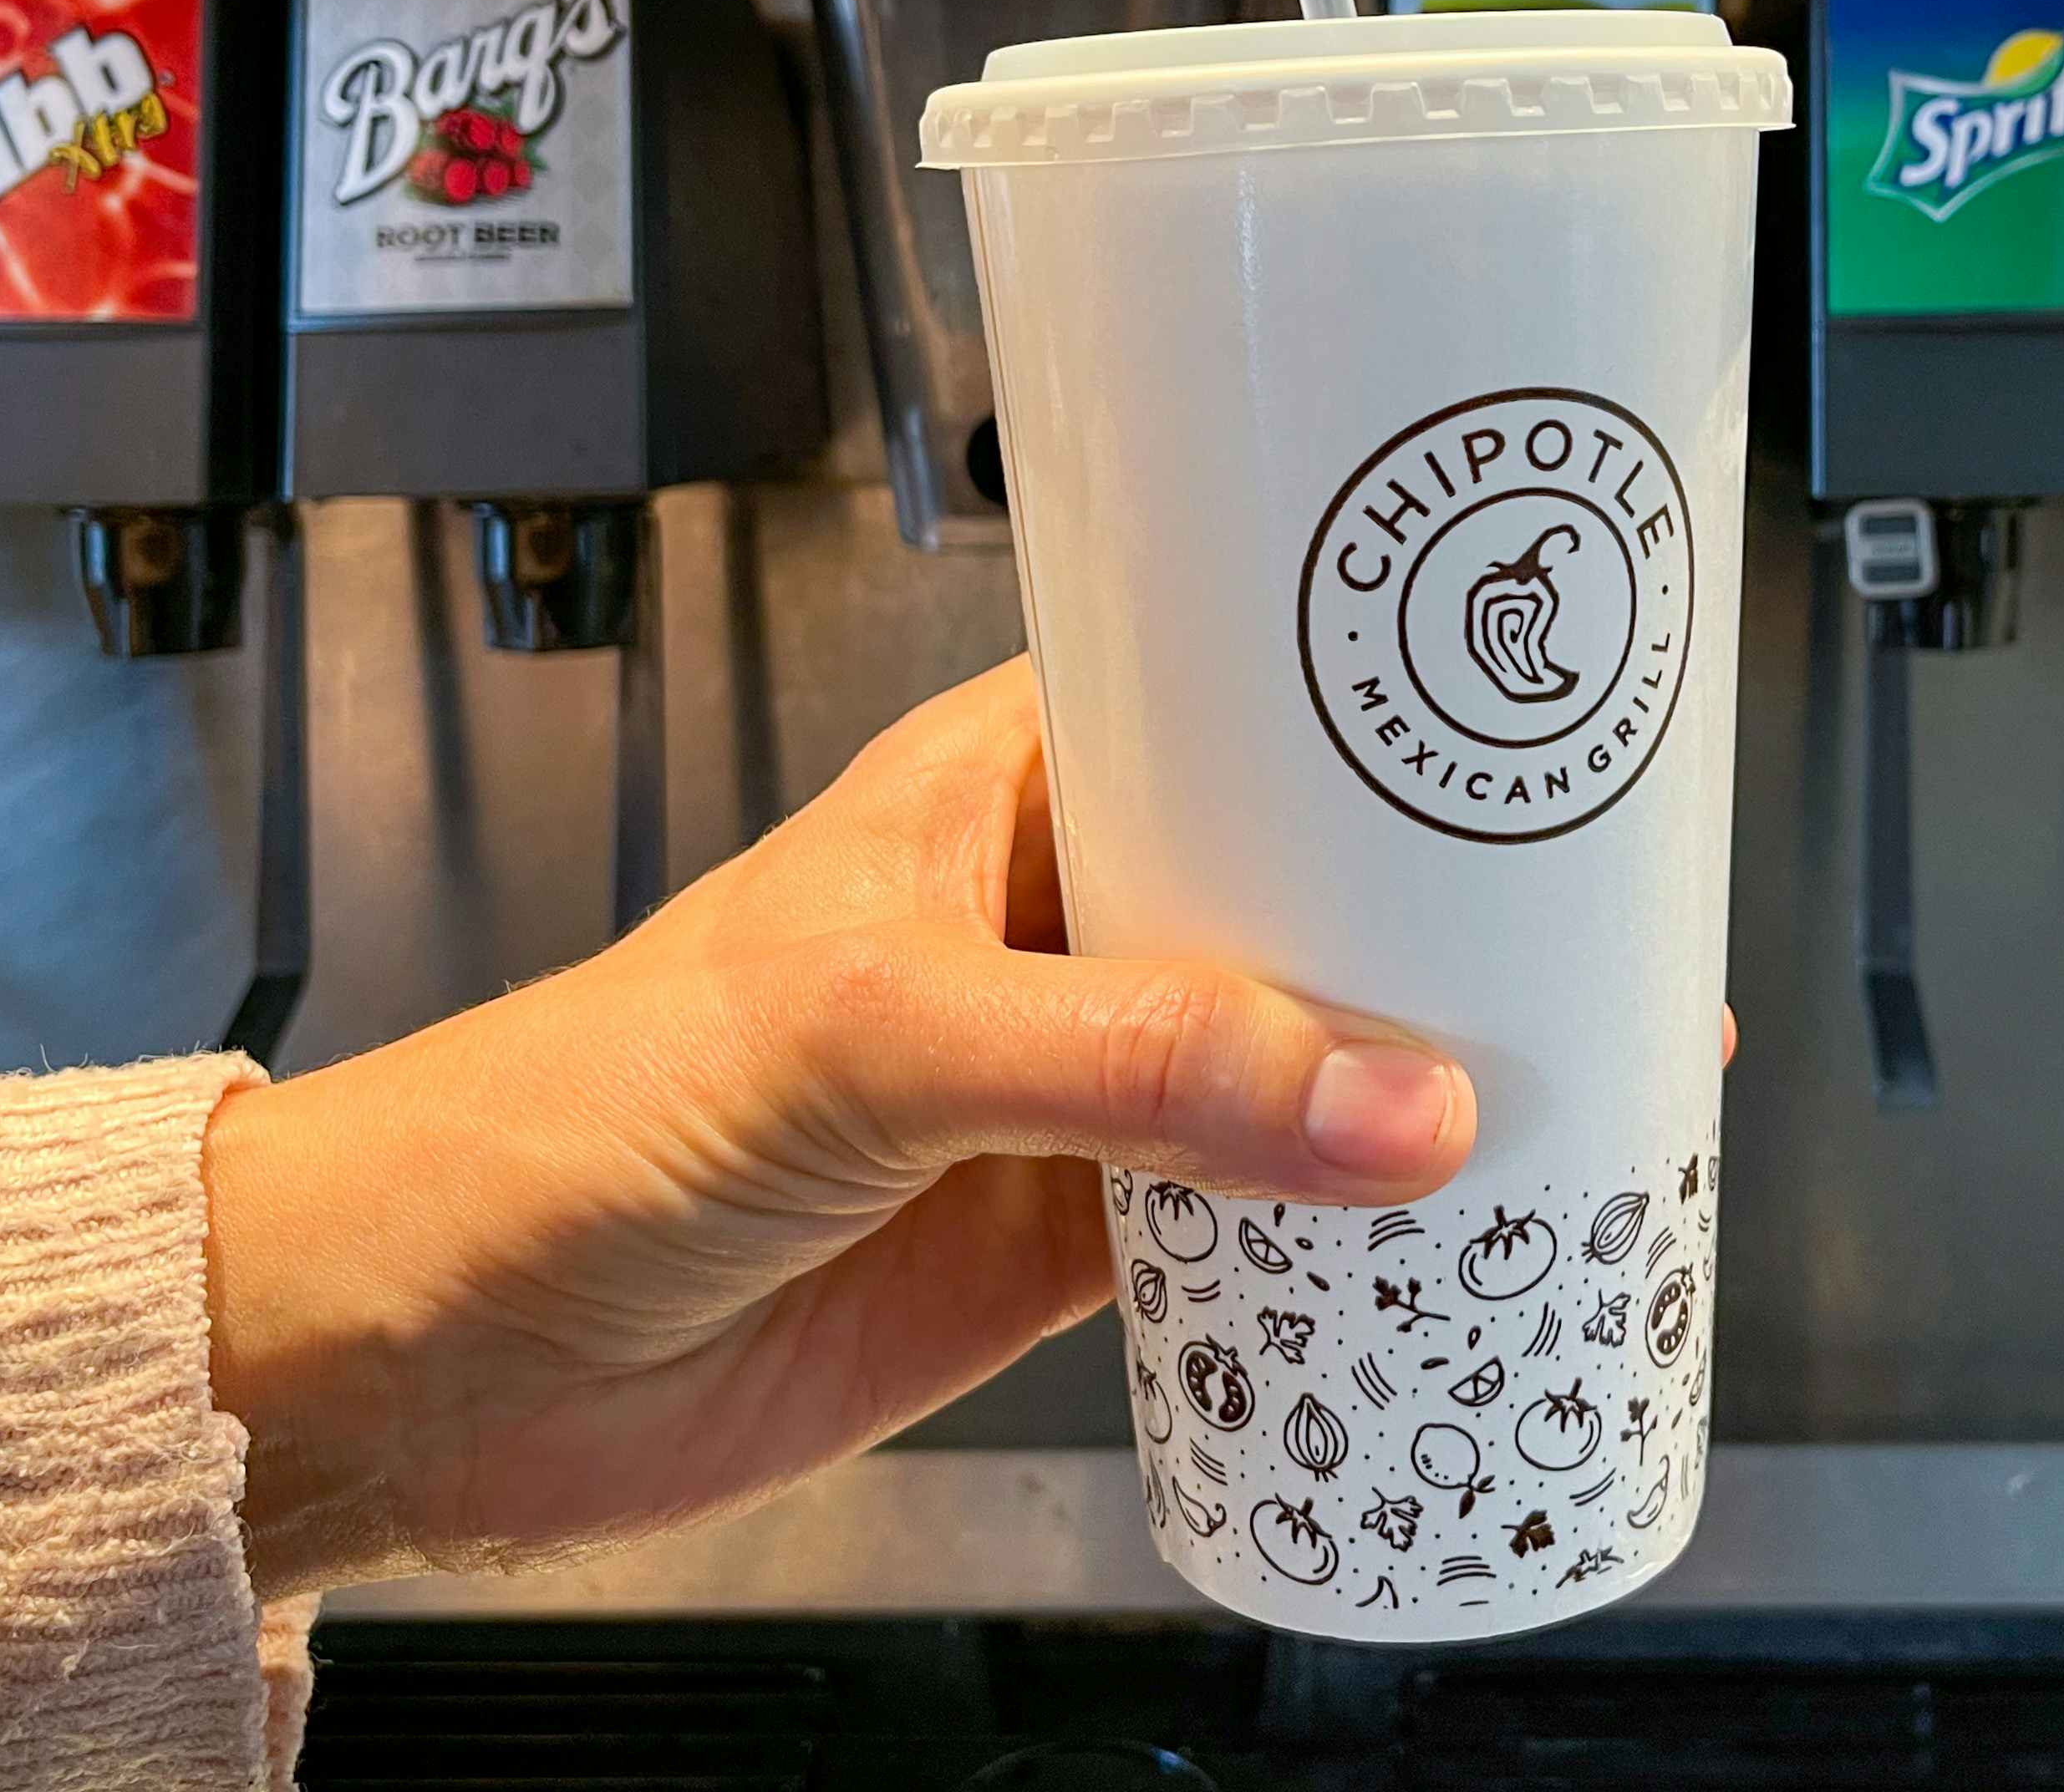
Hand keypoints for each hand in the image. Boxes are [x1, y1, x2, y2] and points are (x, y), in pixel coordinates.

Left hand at [201, 656, 1483, 1600]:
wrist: (439, 1354)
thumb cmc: (577, 1108)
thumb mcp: (875, 1032)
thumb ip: (1135, 1064)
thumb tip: (1400, 1100)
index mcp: (1007, 789)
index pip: (1238, 708)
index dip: (1389, 718)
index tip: (1549, 741)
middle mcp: (1054, 923)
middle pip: (1304, 901)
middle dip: (1448, 928)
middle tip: (1624, 943)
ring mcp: (1066, 1091)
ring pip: (1296, 1072)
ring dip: (1418, 1097)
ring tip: (1595, 1095)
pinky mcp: (1057, 1245)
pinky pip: (1251, 1233)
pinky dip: (1349, 1250)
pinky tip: (1455, 1254)